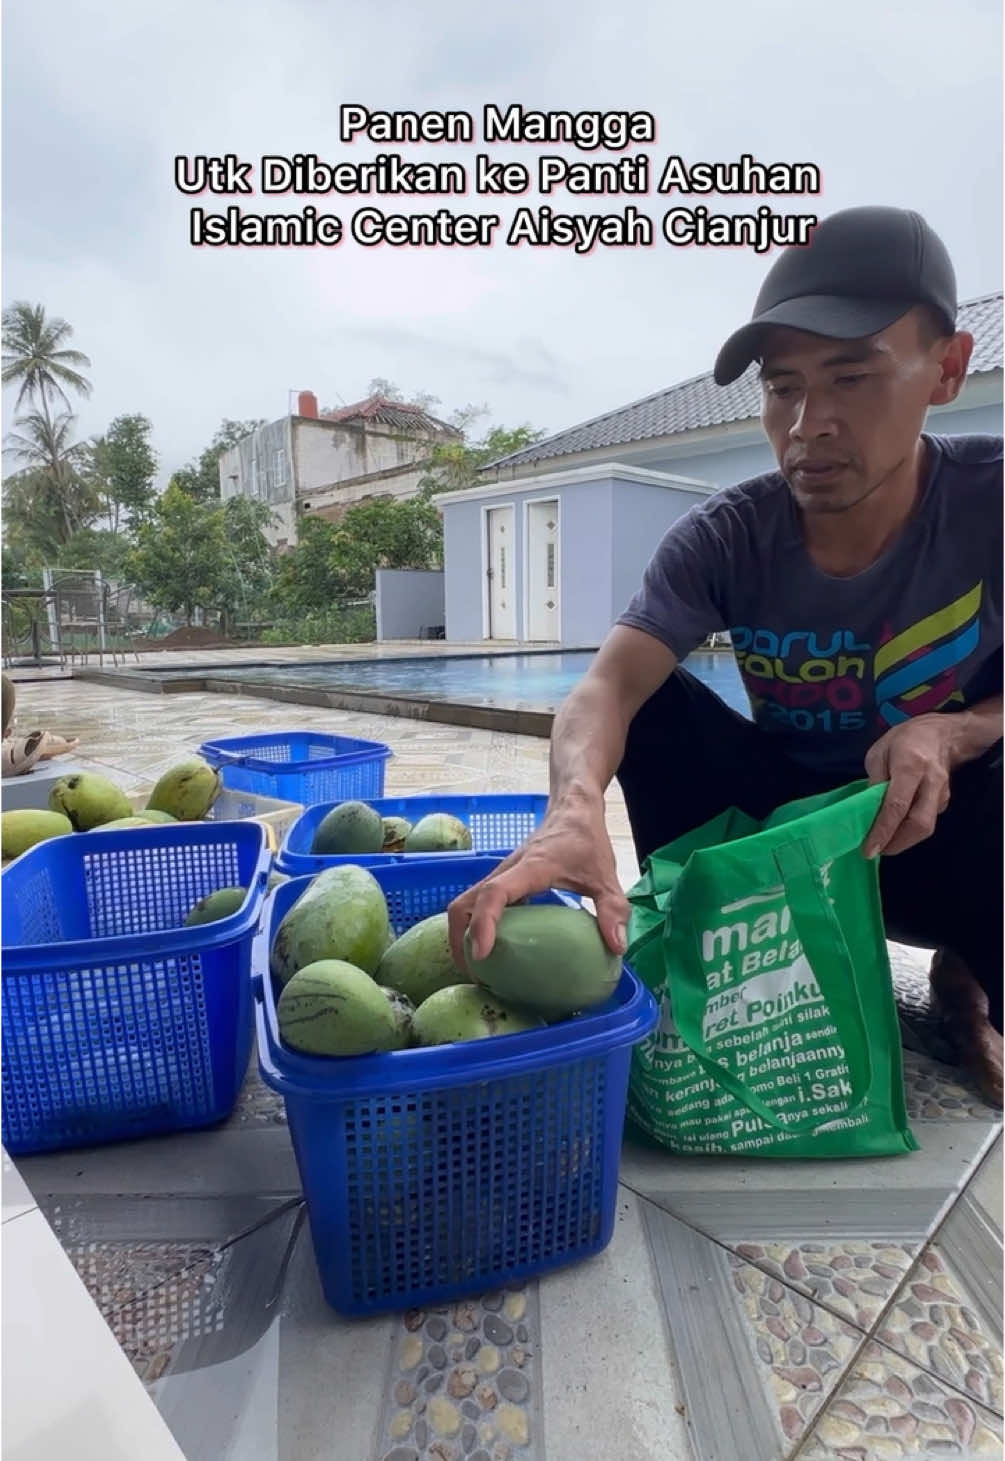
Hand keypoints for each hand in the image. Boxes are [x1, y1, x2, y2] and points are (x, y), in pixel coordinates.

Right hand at [447, 799, 629, 971]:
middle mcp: (506, 871)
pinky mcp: (503, 880)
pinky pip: (478, 903)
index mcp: (529, 868)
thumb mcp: (606, 875)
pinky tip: (495, 950)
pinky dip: (475, 926)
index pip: (494, 893)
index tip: (482, 954)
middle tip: (475, 975)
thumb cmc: (586, 839)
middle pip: (464, 903)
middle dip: (459, 940)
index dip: (483, 923)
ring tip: (478, 969)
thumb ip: (612, 909)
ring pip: (465, 904)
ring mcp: (501, 875)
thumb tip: (617, 948)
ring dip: (462, 935)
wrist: (573, 808)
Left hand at [862, 713, 957, 857]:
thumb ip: (874, 781)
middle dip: (897, 843)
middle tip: (877, 850)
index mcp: (910, 766)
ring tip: (884, 842)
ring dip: (904, 840)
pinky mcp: (945, 800)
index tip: (870, 849)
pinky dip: (911, 830)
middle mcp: (930, 782)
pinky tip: (897, 829)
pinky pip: (928, 820)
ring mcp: (942, 793)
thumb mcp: (878, 753)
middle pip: (919, 823)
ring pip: (926, 826)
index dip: (883, 830)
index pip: (897, 806)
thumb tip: (869, 809)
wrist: (942, 734)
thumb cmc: (903, 740)